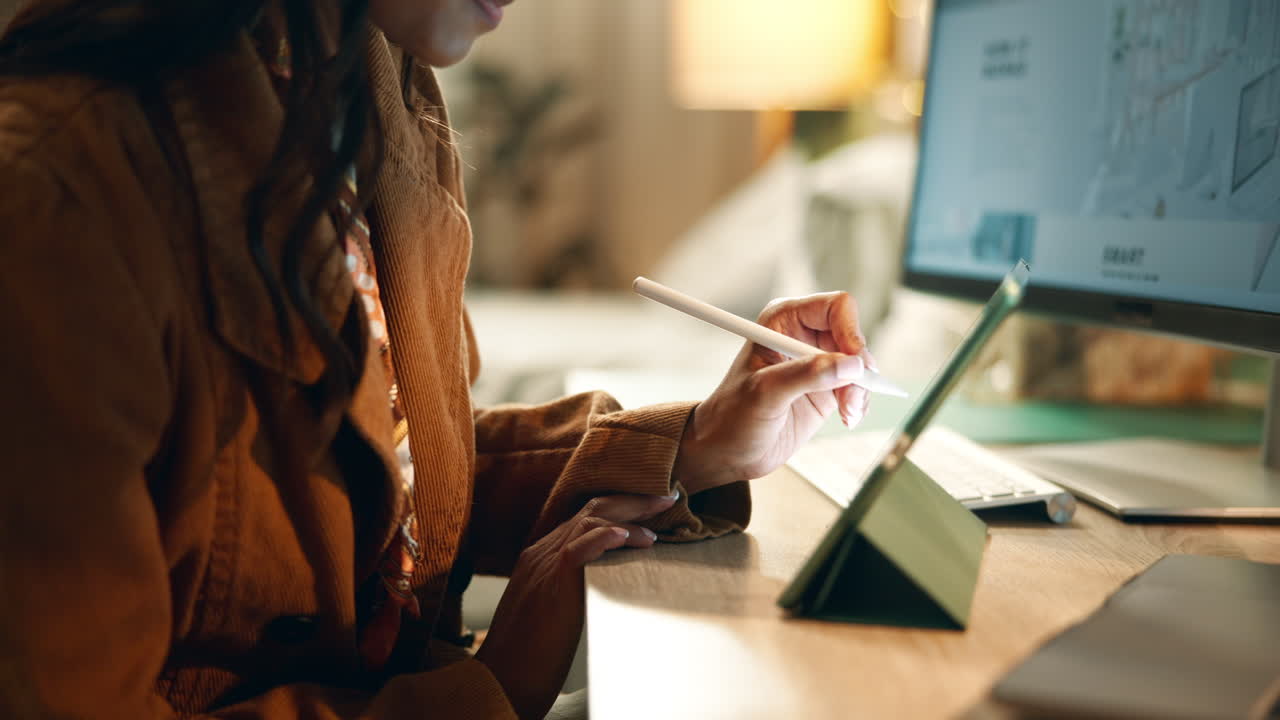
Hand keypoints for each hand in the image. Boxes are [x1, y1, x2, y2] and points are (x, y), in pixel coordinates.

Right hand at [474, 492, 676, 719]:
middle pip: (591, 510)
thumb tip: (611, 580)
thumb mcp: (554, 610)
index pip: (584, 518)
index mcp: (542, 556)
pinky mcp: (550, 581)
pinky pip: (578, 547)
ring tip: (657, 522)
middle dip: (632, 501)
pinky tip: (626, 536)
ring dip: (629, 517)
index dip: (620, 508)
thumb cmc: (531, 653)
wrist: (503, 677)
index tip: (651, 507)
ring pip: (589, 520)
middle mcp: (542, 552)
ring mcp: (544, 563)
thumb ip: (575, 587)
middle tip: (667, 498)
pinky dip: (604, 537)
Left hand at [673, 291, 874, 493]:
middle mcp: (803, 335)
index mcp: (783, 320)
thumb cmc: (732, 416)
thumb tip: (851, 365)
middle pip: (854, 335)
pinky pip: (859, 385)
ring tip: (847, 413)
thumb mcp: (765, 393)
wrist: (727, 452)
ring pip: (861, 363)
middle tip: (850, 398)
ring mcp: (817, 362)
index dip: (850, 331)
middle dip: (859, 367)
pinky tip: (847, 418)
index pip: (834, 308)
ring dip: (861, 389)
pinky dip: (860, 401)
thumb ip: (806, 375)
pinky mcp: (826, 387)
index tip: (854, 364)